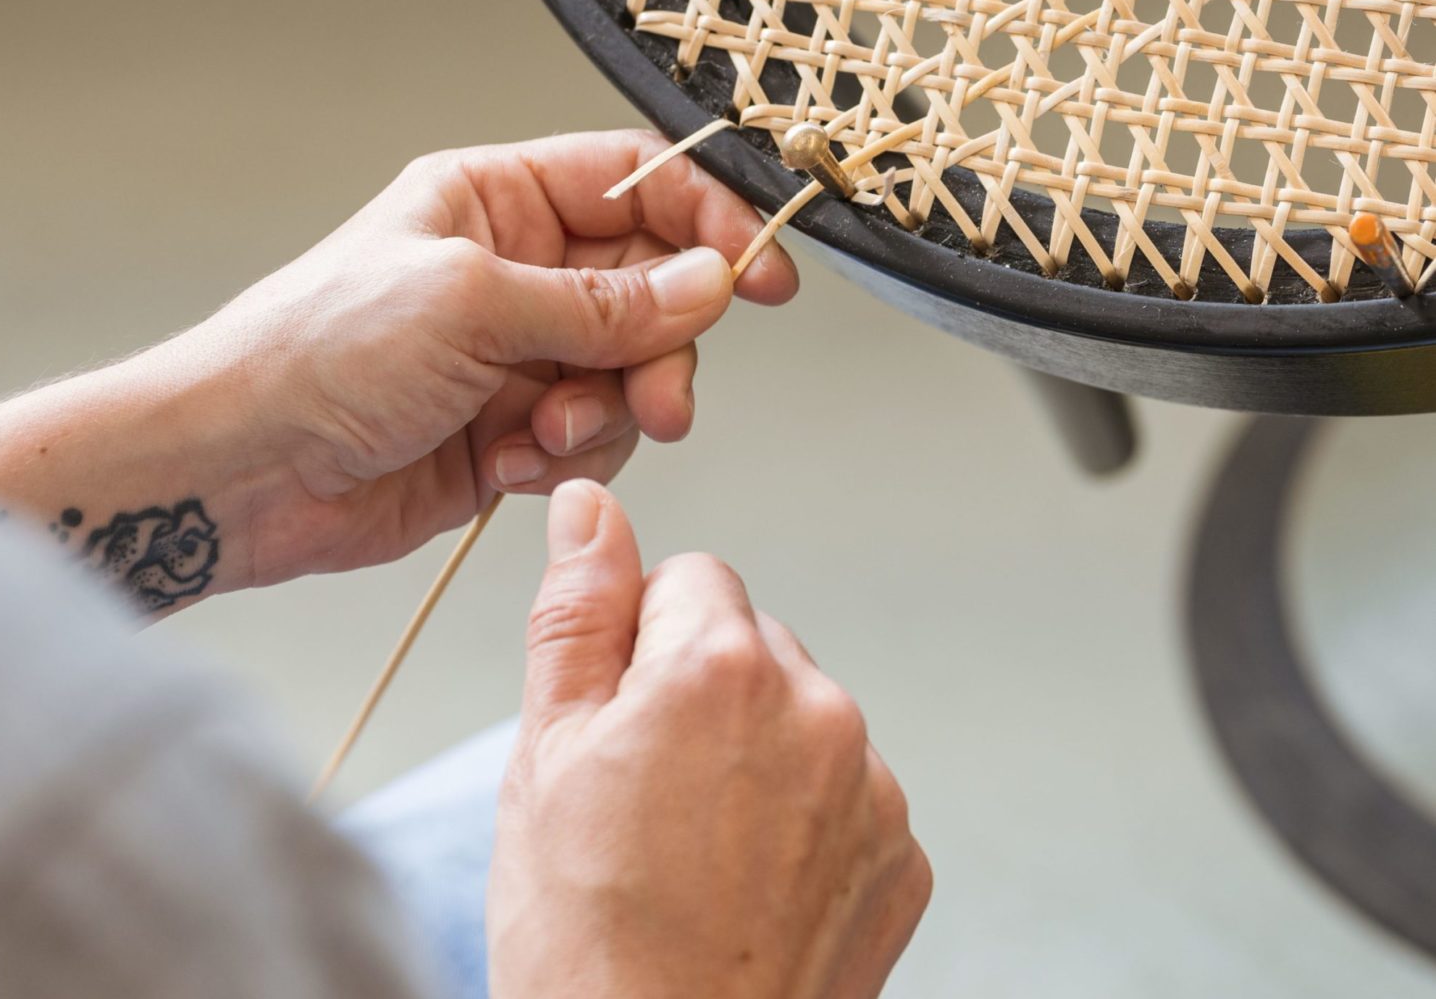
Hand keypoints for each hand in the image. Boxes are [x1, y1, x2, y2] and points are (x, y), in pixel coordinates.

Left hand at [0, 131, 796, 608]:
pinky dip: (563, 457)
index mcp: (495, 200)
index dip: (709, 220)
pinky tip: (506, 465)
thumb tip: (707, 285)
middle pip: (650, 287)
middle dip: (661, 346)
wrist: (241, 469)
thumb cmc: (316, 352)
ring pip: (629, 372)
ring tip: (548, 433)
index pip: (636, 182)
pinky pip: (590, 437)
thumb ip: (601, 301)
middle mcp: (513, 271)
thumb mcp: (471, 303)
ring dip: (607, 411)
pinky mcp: (509, 431)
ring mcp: (514, 354)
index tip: (762, 275)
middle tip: (658, 395)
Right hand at [489, 481, 930, 998]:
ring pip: (800, 717)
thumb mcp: (544, 754)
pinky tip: (746, 883)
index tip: (618, 720)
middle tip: (642, 792)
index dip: (638, 644)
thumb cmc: (587, 938)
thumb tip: (588, 508)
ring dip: (755, 753)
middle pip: (751, 643)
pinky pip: (847, 793)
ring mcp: (872, 790)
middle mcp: (819, 712)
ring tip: (692, 849)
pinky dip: (803, 820)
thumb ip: (576, 611)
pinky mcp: (902, 857)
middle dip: (701, 691)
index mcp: (723, 667)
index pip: (690, 577)